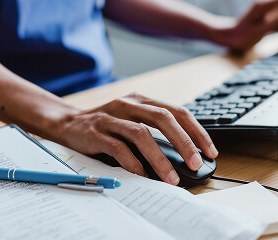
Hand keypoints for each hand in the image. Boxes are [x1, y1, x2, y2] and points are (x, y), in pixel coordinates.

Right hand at [49, 92, 217, 184]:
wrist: (67, 123)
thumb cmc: (107, 126)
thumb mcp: (133, 120)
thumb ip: (155, 131)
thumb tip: (186, 156)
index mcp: (142, 100)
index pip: (177, 111)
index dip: (197, 131)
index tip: (210, 151)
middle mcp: (129, 104)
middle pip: (163, 118)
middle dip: (184, 142)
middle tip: (197, 163)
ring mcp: (111, 117)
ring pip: (142, 134)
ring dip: (160, 157)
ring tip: (171, 177)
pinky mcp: (96, 132)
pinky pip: (118, 148)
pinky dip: (133, 163)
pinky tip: (143, 175)